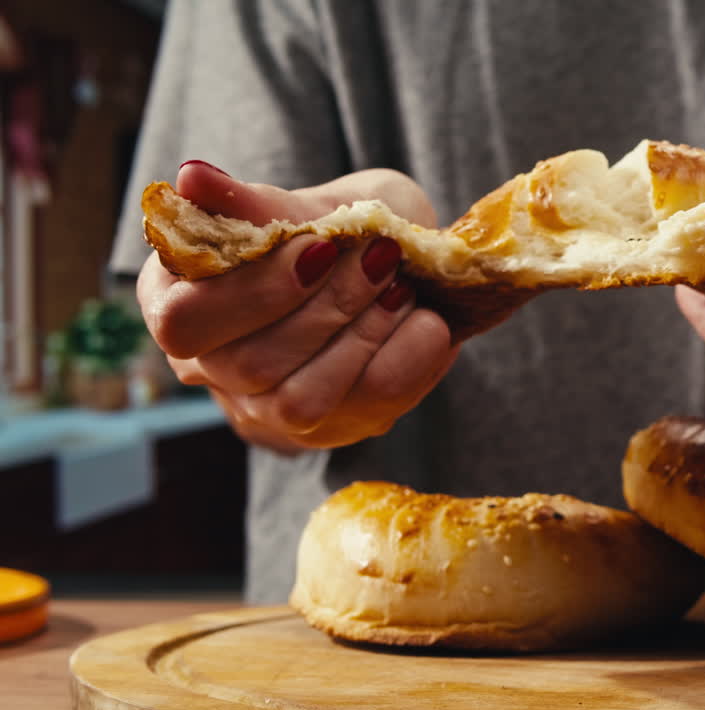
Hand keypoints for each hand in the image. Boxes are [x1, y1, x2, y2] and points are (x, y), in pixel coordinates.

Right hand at [137, 161, 458, 452]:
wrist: (400, 266)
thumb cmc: (339, 229)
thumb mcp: (307, 205)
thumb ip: (256, 205)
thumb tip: (192, 176)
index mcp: (172, 299)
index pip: (184, 322)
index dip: (254, 291)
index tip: (320, 245)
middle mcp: (206, 366)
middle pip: (249, 365)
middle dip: (327, 306)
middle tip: (382, 255)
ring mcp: (263, 410)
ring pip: (300, 399)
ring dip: (365, 333)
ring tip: (401, 284)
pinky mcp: (326, 428)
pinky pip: (370, 405)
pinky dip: (407, 352)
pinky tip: (423, 317)